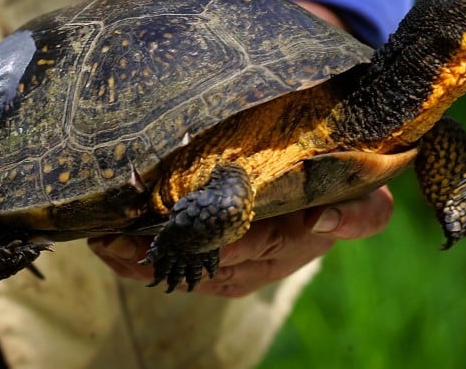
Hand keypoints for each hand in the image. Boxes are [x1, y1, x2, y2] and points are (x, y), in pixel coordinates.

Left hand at [88, 186, 392, 297]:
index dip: (210, 241)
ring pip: (182, 268)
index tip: (173, 230)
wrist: (326, 206)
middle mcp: (257, 262)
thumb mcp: (363, 204)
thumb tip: (324, 220)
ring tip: (103, 242)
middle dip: (158, 253)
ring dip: (139, 258)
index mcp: (290, 243)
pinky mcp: (214, 266)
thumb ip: (359, 215)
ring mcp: (233, 267)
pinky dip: (140, 258)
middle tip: (115, 238)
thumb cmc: (340, 196)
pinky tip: (109, 246)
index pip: (249, 244)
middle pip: (203, 262)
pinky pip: (175, 267)